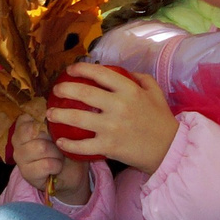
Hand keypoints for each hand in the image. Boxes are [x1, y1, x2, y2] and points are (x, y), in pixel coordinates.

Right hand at [10, 114, 89, 201]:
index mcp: (22, 126)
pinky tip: (56, 167)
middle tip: (59, 146)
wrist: (69, 172)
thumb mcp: (58, 130)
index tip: (53, 129)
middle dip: (53, 139)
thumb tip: (53, 114)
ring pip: (41, 148)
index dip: (45, 122)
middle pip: (35, 131)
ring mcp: (19, 158)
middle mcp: (16, 140)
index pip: (29, 117)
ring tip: (59, 156)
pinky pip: (46, 164)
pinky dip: (57, 166)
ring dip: (57, 153)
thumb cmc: (62, 147)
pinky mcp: (26, 173)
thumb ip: (52, 121)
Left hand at [46, 64, 177, 170]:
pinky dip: (69, 144)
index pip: (100, 73)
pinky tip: (60, 141)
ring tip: (50, 114)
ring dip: (59, 115)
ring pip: (77, 118)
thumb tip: (124, 71)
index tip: (70, 70)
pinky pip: (83, 146)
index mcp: (130, 90)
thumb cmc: (161, 121)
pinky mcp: (109, 147)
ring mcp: (112, 127)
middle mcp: (119, 106)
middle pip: (83, 93)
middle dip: (64, 89)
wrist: (169, 150)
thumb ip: (140, 78)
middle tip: (55, 91)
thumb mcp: (155, 93)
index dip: (81, 68)